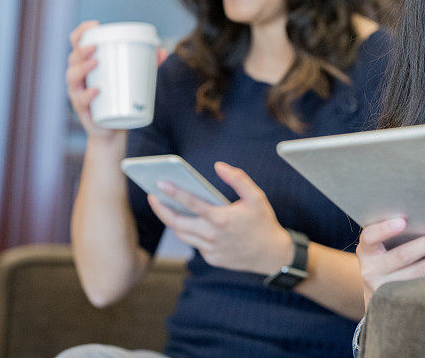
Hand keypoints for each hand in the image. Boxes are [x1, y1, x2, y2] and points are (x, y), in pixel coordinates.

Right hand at [66, 21, 166, 139]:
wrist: (113, 130)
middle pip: (72, 58)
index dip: (81, 32)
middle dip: (81, 49)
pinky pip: (80, 101)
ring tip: (95, 63)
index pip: (77, 44)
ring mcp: (78, 93)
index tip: (94, 25)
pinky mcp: (83, 110)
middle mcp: (78, 77)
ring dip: (81, 68)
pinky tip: (96, 91)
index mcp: (86, 65)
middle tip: (95, 46)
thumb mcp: (133, 79)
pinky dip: (87, 95)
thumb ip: (147, 65)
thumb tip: (163, 51)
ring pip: (71, 77)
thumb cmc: (120, 99)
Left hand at [146, 162, 292, 274]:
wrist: (271, 254)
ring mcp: (210, 250)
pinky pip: (195, 244)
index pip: (191, 203)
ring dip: (171, 221)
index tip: (160, 183)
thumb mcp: (256, 196)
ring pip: (182, 234)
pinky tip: (186, 220)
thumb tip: (219, 165)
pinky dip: (190, 232)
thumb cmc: (263, 221)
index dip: (174, 192)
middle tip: (152, 196)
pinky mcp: (211, 258)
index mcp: (221, 219)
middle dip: (161, 209)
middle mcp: (212, 236)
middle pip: (177, 222)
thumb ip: (238, 178)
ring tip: (164, 207)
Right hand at [356, 219, 424, 309]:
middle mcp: (372, 270)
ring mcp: (386, 288)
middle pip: (402, 256)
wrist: (378, 293)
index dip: (385, 229)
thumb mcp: (379, 247)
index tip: (403, 221)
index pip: (371, 236)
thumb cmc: (384, 258)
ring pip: (418, 273)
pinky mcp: (402, 300)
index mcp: (366, 251)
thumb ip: (391, 234)